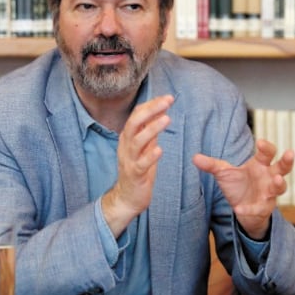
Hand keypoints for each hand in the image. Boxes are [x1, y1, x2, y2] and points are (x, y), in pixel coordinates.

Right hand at [100, 94, 173, 236]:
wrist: (127, 197)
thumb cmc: (138, 169)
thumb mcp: (145, 147)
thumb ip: (150, 131)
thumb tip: (159, 112)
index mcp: (128, 137)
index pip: (136, 115)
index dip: (151, 105)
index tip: (167, 98)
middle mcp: (126, 146)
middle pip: (134, 123)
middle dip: (150, 110)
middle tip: (167, 102)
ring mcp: (129, 160)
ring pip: (137, 141)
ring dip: (151, 129)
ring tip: (166, 119)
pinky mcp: (135, 175)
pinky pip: (141, 164)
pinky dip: (150, 156)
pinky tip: (160, 150)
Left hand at [191, 139, 293, 239]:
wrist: (241, 209)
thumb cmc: (237, 185)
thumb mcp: (223, 173)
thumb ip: (211, 165)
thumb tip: (194, 157)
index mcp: (260, 164)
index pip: (267, 153)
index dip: (266, 147)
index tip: (260, 142)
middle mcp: (269, 177)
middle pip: (283, 167)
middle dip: (287, 161)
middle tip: (290, 153)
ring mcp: (269, 193)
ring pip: (280, 188)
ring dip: (279, 184)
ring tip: (276, 180)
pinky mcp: (264, 208)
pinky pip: (259, 209)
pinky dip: (249, 209)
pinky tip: (238, 209)